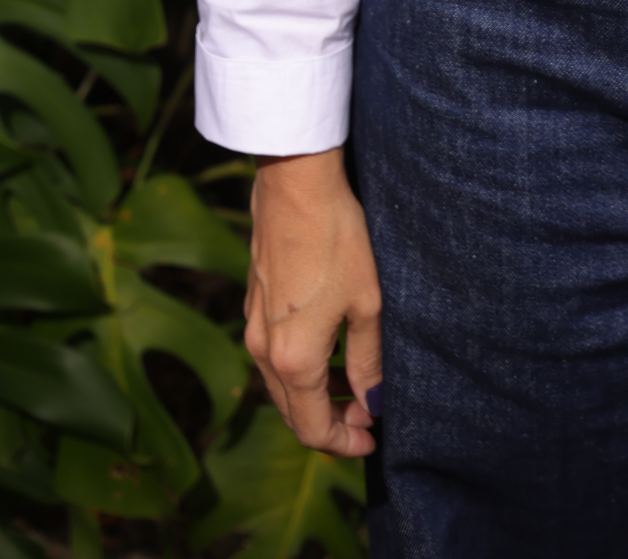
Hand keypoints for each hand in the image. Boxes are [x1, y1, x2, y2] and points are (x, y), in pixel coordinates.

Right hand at [246, 148, 381, 454]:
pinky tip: (330, 346)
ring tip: (355, 382)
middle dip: (330, 421)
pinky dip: (301, 366)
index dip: (342, 444)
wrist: (295, 184)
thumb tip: (373, 401)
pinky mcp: (254, 301)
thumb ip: (368, 360)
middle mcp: (263, 350)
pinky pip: (275, 354)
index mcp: (292, 359)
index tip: (372, 438)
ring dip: (316, 393)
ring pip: (282, 383)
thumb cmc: (337, 239)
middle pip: (293, 411)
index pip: (311, 429)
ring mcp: (254, 324)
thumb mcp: (366, 303)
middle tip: (368, 413)